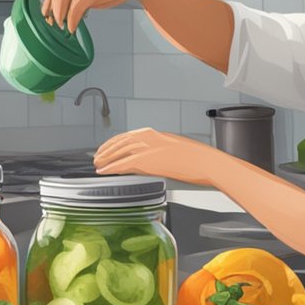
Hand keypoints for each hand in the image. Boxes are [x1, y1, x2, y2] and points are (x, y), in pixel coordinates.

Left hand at [93, 128, 223, 185]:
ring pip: (119, 151)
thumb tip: (151, 159)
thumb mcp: (175, 149)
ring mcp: (148, 148)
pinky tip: (104, 170)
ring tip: (97, 164)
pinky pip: (124, 163)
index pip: (128, 135)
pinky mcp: (148, 161)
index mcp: (155, 134)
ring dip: (105, 158)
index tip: (107, 148)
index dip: (114, 142)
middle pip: (120, 141)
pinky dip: (111, 166)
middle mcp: (149, 138)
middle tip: (97, 156)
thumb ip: (159, 151)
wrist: (207, 163)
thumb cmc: (197, 159)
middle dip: (107, 149)